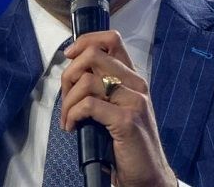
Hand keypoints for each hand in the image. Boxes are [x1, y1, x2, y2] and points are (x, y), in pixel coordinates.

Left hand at [60, 31, 177, 186]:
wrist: (148, 175)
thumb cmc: (128, 144)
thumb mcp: (117, 108)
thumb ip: (102, 88)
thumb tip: (72, 74)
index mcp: (133, 78)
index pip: (111, 40)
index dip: (85, 41)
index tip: (69, 56)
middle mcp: (136, 84)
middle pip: (93, 55)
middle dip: (69, 74)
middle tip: (66, 98)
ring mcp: (134, 101)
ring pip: (87, 81)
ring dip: (67, 101)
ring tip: (68, 118)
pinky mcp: (126, 120)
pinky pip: (88, 105)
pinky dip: (73, 115)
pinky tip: (72, 127)